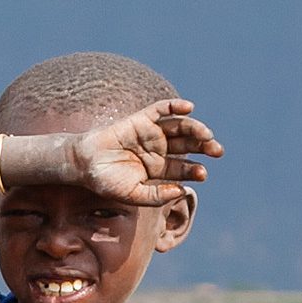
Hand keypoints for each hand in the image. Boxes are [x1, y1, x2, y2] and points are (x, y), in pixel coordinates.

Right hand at [66, 99, 222, 206]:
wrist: (84, 164)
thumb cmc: (107, 182)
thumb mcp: (133, 194)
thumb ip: (157, 196)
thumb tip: (182, 192)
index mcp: (159, 169)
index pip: (183, 168)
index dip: (194, 170)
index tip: (203, 174)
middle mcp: (159, 149)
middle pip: (187, 145)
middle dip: (204, 147)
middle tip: (217, 151)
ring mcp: (151, 133)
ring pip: (179, 127)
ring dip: (195, 129)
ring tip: (206, 134)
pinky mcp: (141, 119)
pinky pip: (161, 109)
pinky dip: (174, 106)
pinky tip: (188, 107)